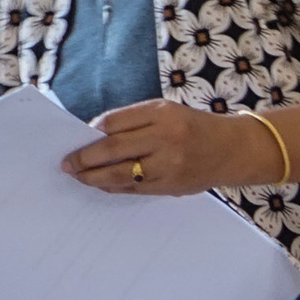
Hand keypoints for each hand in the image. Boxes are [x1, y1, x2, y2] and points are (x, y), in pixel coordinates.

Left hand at [63, 100, 259, 195]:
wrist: (233, 150)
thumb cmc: (193, 128)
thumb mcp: (167, 112)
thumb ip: (134, 121)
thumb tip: (94, 136)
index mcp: (162, 114)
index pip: (115, 122)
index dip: (91, 132)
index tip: (76, 138)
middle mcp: (165, 138)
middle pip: (113, 148)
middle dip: (85, 158)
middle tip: (67, 164)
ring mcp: (169, 164)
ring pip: (121, 173)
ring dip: (94, 177)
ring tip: (79, 176)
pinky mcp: (171, 185)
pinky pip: (135, 188)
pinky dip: (114, 186)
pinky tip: (102, 184)